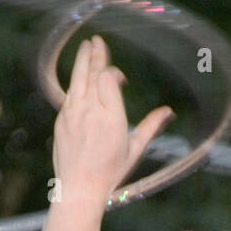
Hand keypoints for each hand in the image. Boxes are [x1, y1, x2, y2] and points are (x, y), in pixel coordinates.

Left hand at [52, 34, 174, 206]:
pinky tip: (78, 75)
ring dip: (82, 60)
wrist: (79, 189)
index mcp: (112, 118)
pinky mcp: (62, 119)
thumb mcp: (134, 151)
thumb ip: (150, 127)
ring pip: (78, 78)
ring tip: (86, 46)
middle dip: (95, 54)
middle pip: (93, 73)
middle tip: (97, 40)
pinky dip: (75, 81)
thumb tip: (169, 112)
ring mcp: (73, 114)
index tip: (120, 79)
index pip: (109, 78)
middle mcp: (91, 112)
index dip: (113, 72)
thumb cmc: (110, 174)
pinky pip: (69, 93)